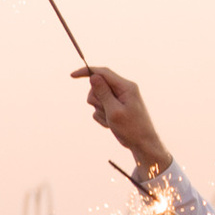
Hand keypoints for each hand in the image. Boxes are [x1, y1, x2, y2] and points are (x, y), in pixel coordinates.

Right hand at [76, 63, 169, 177]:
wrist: (142, 143)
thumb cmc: (131, 128)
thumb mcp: (114, 110)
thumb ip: (103, 93)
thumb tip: (93, 76)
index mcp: (126, 87)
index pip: (103, 72)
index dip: (87, 72)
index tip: (72, 76)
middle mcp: (123, 89)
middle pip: (98, 85)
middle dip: (96, 99)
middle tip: (105, 112)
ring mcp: (119, 98)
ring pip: (97, 97)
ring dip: (99, 109)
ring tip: (110, 120)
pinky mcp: (115, 107)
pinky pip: (99, 107)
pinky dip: (101, 116)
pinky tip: (111, 124)